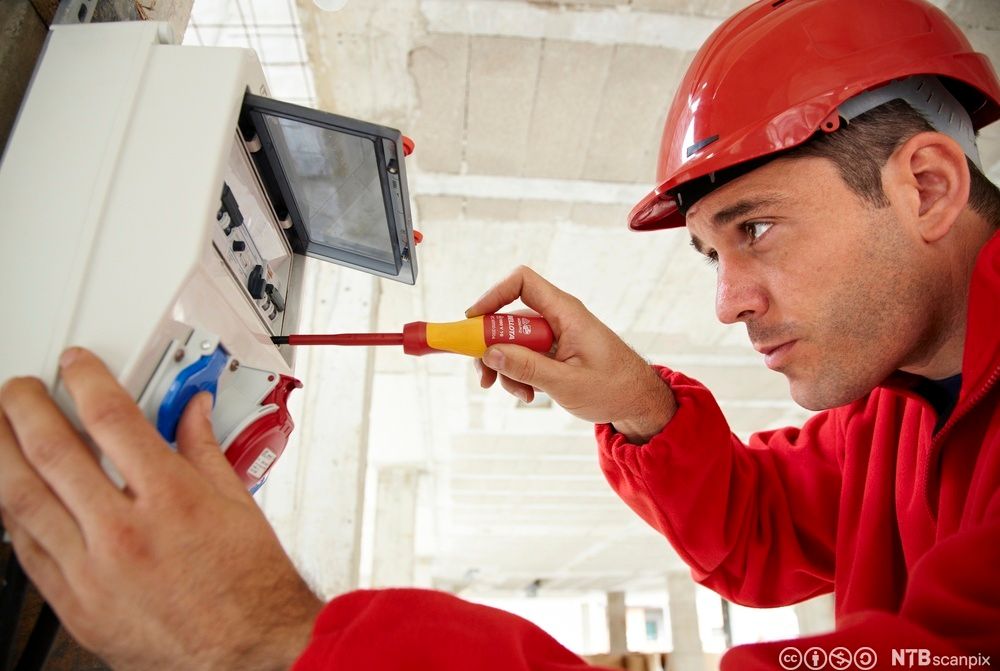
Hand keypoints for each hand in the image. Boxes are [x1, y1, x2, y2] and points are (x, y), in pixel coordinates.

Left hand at [0, 348, 322, 670]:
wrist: (248, 650)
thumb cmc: (250, 585)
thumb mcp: (237, 503)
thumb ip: (203, 450)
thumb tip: (190, 413)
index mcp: (171, 499)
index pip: (113, 419)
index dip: (86, 380)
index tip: (74, 366)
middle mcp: (125, 532)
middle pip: (53, 452)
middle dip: (25, 408)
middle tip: (18, 390)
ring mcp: (93, 572)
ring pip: (23, 500)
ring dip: (1, 455)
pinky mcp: (76, 606)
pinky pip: (26, 551)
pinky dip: (13, 514)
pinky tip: (11, 494)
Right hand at [467, 266, 676, 441]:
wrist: (638, 402)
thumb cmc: (614, 388)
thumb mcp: (567, 382)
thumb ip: (527, 367)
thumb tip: (490, 354)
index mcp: (565, 312)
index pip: (522, 282)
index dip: (494, 294)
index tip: (473, 320)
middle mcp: (557, 318)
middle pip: (508, 318)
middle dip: (491, 347)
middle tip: (484, 377)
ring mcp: (554, 336)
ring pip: (512, 342)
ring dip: (506, 368)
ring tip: (520, 394)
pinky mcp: (553, 353)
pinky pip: (523, 356)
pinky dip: (519, 375)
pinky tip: (529, 394)